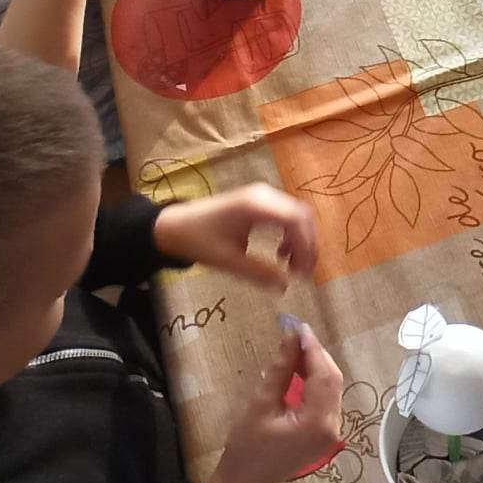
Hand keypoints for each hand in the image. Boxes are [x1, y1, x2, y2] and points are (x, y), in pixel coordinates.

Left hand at [153, 183, 320, 290]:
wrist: (174, 226)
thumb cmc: (198, 241)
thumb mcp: (228, 262)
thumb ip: (259, 274)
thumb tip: (286, 287)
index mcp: (256, 206)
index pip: (297, 221)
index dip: (307, 247)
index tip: (303, 274)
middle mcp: (264, 195)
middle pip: (303, 215)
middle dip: (309, 245)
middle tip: (304, 274)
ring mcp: (262, 195)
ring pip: (297, 215)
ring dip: (301, 240)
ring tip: (292, 266)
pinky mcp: (259, 201)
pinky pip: (286, 215)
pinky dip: (291, 234)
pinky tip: (281, 253)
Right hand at [200, 327, 345, 482]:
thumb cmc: (246, 447)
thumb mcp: (260, 404)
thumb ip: (280, 369)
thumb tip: (291, 337)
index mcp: (317, 423)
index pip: (323, 376)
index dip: (312, 348)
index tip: (298, 326)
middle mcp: (332, 428)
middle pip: (333, 380)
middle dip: (316, 355)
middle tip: (295, 334)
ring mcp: (332, 433)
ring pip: (332, 389)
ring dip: (316, 367)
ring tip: (294, 348)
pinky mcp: (326, 434)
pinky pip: (326, 400)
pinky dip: (315, 382)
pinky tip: (299, 370)